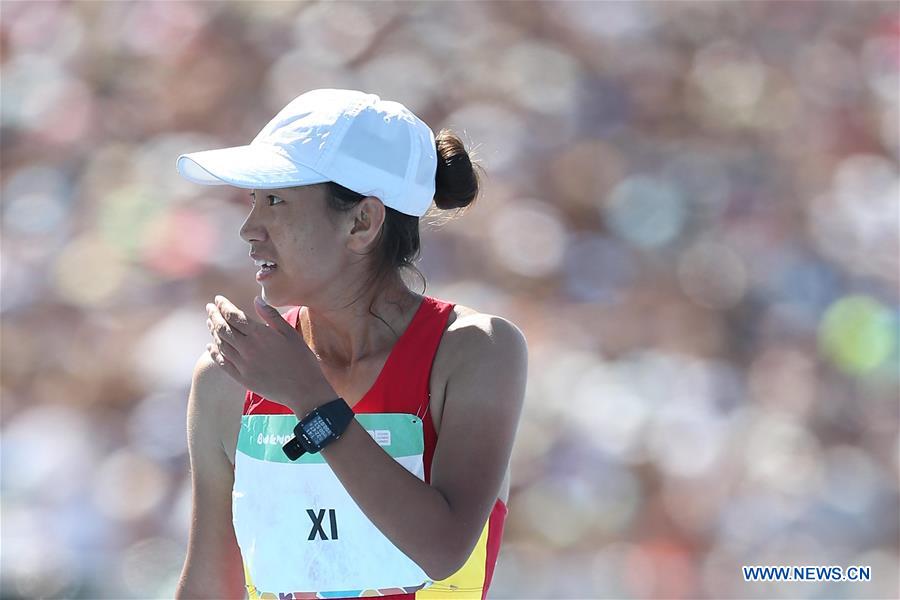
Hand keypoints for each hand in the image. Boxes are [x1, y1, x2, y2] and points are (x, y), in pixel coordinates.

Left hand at [205, 294, 335, 416]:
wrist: (303, 389)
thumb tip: (256, 299)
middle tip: (209, 307)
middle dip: (214, 316)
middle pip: (223, 329)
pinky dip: (214, 353)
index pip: (233, 316)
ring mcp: (243, 365)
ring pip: (221, 344)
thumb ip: (271, 316)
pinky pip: (223, 363)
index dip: (223, 306)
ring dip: (213, 332)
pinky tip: (210, 347)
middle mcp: (247, 348)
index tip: (217, 299)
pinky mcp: (242, 378)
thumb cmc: (301, 359)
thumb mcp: (290, 333)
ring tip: (210, 323)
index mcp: (259, 334)